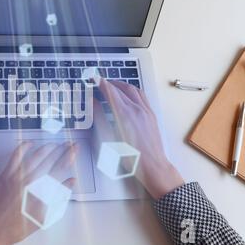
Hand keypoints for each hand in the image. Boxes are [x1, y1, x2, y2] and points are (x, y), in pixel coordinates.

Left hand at [0, 141, 77, 244]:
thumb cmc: (16, 228)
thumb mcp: (44, 217)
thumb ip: (58, 197)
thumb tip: (69, 183)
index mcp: (41, 192)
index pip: (59, 169)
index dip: (69, 157)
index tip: (74, 150)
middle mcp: (30, 181)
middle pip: (49, 159)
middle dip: (62, 150)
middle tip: (69, 144)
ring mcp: (17, 176)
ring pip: (35, 155)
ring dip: (47, 147)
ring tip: (55, 144)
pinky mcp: (6, 174)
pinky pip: (16, 156)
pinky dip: (24, 147)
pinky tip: (30, 144)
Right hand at [99, 79, 183, 199]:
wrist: (152, 166)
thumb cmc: (129, 157)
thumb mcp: (107, 139)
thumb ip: (99, 117)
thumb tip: (93, 103)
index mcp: (124, 114)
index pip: (110, 91)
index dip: (100, 83)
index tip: (93, 78)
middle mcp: (136, 109)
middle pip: (120, 88)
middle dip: (108, 83)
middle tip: (99, 82)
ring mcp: (146, 111)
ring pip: (133, 89)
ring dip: (121, 84)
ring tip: (112, 85)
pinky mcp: (151, 115)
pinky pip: (142, 95)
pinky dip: (132, 90)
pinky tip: (128, 93)